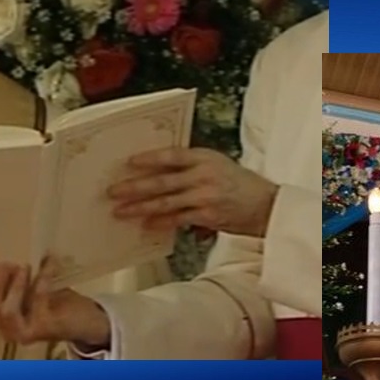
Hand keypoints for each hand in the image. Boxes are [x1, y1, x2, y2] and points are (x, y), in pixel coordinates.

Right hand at [0, 257, 110, 348]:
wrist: (89, 319)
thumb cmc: (57, 299)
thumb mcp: (32, 286)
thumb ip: (15, 277)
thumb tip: (1, 251)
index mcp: (2, 318)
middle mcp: (8, 328)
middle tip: (6, 264)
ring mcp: (24, 331)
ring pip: (6, 309)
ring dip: (16, 285)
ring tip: (24, 267)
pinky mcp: (43, 328)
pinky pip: (36, 299)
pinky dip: (43, 277)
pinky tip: (51, 262)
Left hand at [109, 147, 277, 236]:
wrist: (266, 206)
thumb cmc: (240, 185)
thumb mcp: (217, 165)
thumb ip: (190, 167)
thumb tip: (158, 174)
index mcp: (205, 157)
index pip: (172, 155)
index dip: (149, 158)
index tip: (129, 162)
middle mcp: (204, 174)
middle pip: (162, 180)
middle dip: (134, 186)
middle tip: (113, 191)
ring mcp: (205, 195)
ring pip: (165, 201)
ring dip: (140, 207)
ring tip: (121, 210)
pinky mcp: (208, 215)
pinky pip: (178, 219)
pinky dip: (160, 222)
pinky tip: (146, 224)